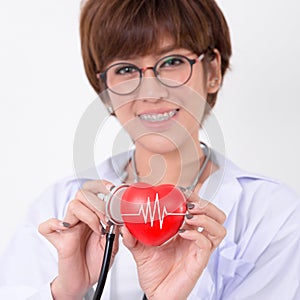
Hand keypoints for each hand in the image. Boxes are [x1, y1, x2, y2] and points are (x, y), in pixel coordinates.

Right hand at [38, 180, 117, 299]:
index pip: (92, 193)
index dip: (100, 187)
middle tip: (107, 219)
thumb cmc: (96, 263)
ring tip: (98, 230)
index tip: (111, 188)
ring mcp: (68, 229)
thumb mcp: (113, 245)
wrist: (85, 282)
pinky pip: (46, 226)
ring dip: (89, 215)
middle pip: (83, 194)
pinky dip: (54, 224)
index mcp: (93, 217)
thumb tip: (119, 217)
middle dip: (98, 204)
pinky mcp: (58, 241)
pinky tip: (66, 229)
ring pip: (73, 205)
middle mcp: (80, 220)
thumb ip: (115, 231)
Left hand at [122, 191, 225, 299]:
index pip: (199, 209)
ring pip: (218, 228)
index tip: (183, 191)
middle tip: (191, 202)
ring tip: (189, 215)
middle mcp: (195, 238)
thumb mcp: (140, 249)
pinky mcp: (199, 260)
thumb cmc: (154, 273)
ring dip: (205, 217)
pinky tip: (184, 232)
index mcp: (185, 231)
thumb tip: (125, 225)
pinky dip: (197, 234)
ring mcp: (199, 249)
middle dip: (206, 204)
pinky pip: (206, 243)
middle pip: (216, 215)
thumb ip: (132, 237)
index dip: (195, 197)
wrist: (156, 294)